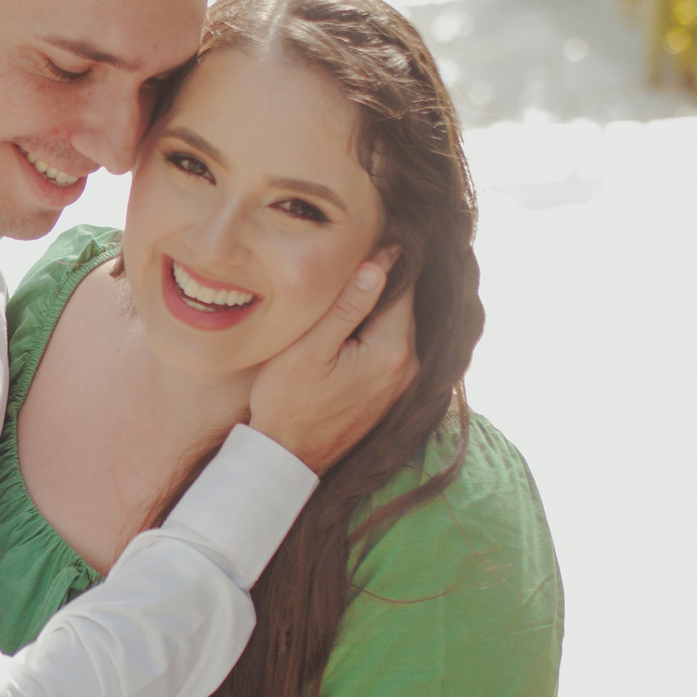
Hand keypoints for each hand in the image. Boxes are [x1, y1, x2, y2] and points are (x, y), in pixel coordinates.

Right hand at [247, 251, 416, 473]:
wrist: (288, 456)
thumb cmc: (289, 402)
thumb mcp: (311, 349)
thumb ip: (346, 307)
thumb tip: (378, 266)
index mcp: (392, 350)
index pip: (400, 288)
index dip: (383, 262)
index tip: (365, 241)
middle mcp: (408, 366)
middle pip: (400, 307)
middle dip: (378, 285)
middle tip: (346, 264)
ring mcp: (401, 381)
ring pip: (394, 327)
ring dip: (373, 310)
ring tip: (343, 293)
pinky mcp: (389, 391)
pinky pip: (388, 347)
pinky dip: (373, 332)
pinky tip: (346, 330)